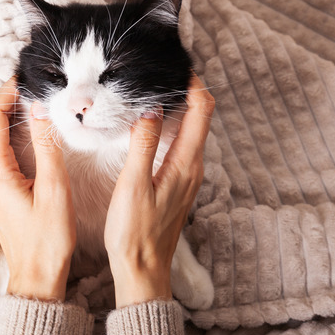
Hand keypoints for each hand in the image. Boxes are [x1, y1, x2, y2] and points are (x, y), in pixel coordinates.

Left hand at [0, 77, 75, 301]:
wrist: (37, 275)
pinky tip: (31, 130)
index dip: (8, 89)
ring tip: (37, 101)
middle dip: (9, 97)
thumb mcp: (54, 187)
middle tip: (37, 86)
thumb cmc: (48, 238)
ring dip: (9, 114)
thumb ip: (47, 145)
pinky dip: (10, 132)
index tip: (31, 79)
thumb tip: (40, 108)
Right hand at [104, 73, 214, 307]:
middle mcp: (193, 167)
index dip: (194, 83)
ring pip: (193, 130)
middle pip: (202, 116)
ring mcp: (188, 176)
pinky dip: (176, 126)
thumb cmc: (134, 231)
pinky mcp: (178, 184)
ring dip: (183, 107)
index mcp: (186, 163)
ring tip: (159, 88)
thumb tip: (153, 106)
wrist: (143, 269)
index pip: (202, 110)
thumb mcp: (133, 184)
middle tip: (165, 70)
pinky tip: (156, 124)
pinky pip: (184, 145)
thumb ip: (144, 143)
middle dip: (189, 90)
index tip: (177, 65)